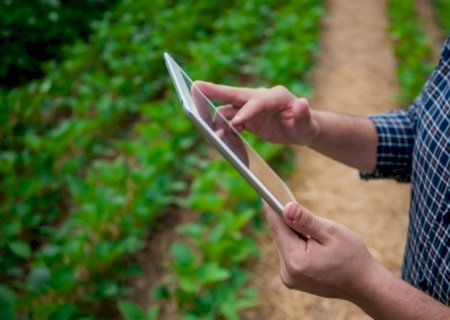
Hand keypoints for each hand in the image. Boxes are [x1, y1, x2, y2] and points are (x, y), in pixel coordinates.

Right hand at [194, 81, 318, 144]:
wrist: (299, 128)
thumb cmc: (305, 126)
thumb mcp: (307, 125)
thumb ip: (303, 115)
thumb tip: (302, 102)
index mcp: (276, 96)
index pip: (258, 102)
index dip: (247, 111)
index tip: (237, 123)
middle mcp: (261, 97)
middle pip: (236, 94)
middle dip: (216, 91)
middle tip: (197, 86)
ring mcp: (251, 105)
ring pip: (230, 108)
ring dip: (218, 119)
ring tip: (210, 132)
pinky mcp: (246, 115)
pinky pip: (230, 119)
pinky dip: (222, 126)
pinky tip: (217, 135)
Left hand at [264, 201, 377, 299]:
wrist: (364, 285)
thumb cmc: (352, 257)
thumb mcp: (331, 233)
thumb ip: (306, 220)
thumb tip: (286, 208)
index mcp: (296, 259)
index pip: (278, 227)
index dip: (272, 208)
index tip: (265, 192)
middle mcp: (288, 272)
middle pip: (281, 236)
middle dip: (288, 221)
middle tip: (290, 202)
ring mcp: (289, 278)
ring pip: (285, 244)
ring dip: (294, 233)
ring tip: (307, 226)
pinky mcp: (293, 280)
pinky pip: (289, 254)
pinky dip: (297, 244)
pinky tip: (308, 239)